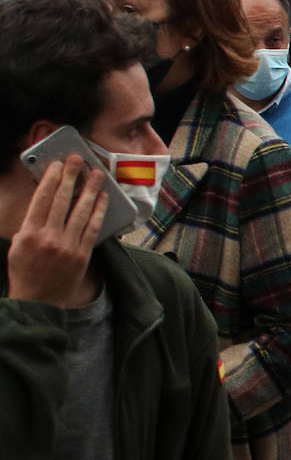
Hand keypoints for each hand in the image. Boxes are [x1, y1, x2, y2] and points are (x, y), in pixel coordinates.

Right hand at [7, 156, 107, 307]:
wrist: (38, 299)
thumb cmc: (25, 270)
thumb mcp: (17, 244)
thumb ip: (30, 223)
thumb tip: (44, 200)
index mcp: (29, 233)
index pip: (41, 199)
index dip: (51, 179)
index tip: (57, 165)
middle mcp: (49, 237)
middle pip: (62, 200)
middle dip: (71, 177)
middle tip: (78, 160)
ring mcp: (68, 246)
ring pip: (81, 211)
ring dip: (90, 190)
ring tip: (97, 174)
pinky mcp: (82, 254)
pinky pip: (93, 227)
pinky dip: (99, 211)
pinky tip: (103, 198)